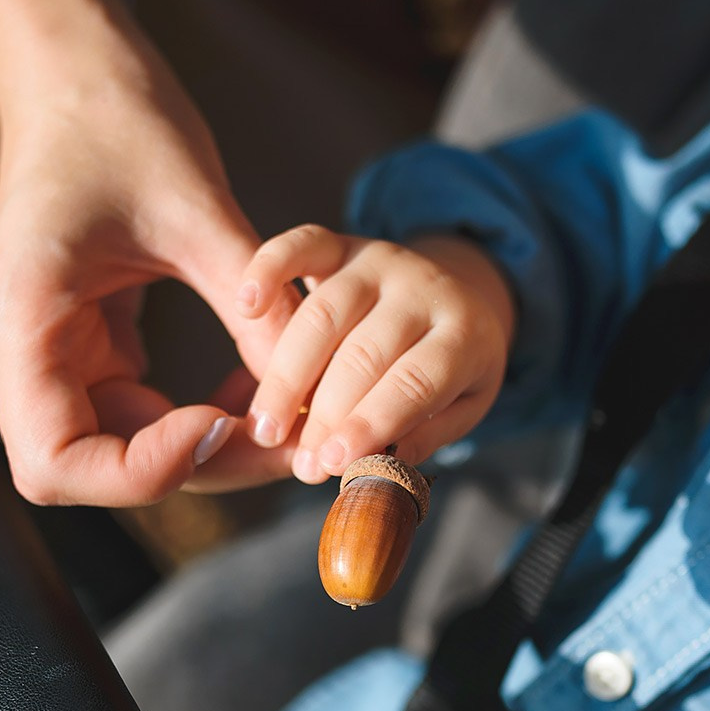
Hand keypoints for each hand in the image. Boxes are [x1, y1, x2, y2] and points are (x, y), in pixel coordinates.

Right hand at [0, 0, 303, 503]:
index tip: (220, 427)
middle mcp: (25, 351)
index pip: (54, 461)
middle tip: (285, 443)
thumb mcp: (198, 209)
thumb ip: (255, 305)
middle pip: (91, 467)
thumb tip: (317, 389)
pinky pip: (139, 410)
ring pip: (121, 446)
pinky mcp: (86, 342)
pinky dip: (198, 414)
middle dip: (191, 467)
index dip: (139, 471)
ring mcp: (53, 350)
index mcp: (22, 319)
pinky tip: (257, 385)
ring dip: (204, 447)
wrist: (73, 62)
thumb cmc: (117, 114)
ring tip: (287, 417)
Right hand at [234, 225, 514, 482]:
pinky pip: (301, 246)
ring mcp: (379, 261)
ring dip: (287, 375)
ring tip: (265, 427)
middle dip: (325, 414)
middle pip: (363, 353)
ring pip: (323, 315)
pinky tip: (245, 305)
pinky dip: (268, 268)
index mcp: (462, 333)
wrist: (462, 293)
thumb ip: (425, 434)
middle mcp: (422, 289)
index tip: (331, 462)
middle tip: (300, 465)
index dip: (371, 423)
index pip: (414, 382)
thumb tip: (377, 466)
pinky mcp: (343, 244)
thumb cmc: (454, 365)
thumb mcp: (463, 405)